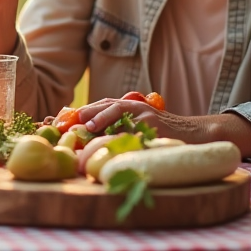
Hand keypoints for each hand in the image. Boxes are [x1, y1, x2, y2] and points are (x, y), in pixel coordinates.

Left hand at [76, 98, 250, 158]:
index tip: (53, 121)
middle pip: (102, 103)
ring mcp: (144, 114)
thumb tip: (85, 146)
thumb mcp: (137, 131)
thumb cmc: (162, 136)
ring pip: (117, 110)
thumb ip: (116, 132)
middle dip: (82, 113)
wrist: (197, 134)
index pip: (96, 106)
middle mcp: (133, 107)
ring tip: (87, 123)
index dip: (76, 113)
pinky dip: (122, 133)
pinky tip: (110, 138)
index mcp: (126, 108)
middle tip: (65, 122)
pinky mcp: (155, 124)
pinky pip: (135, 128)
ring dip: (100, 115)